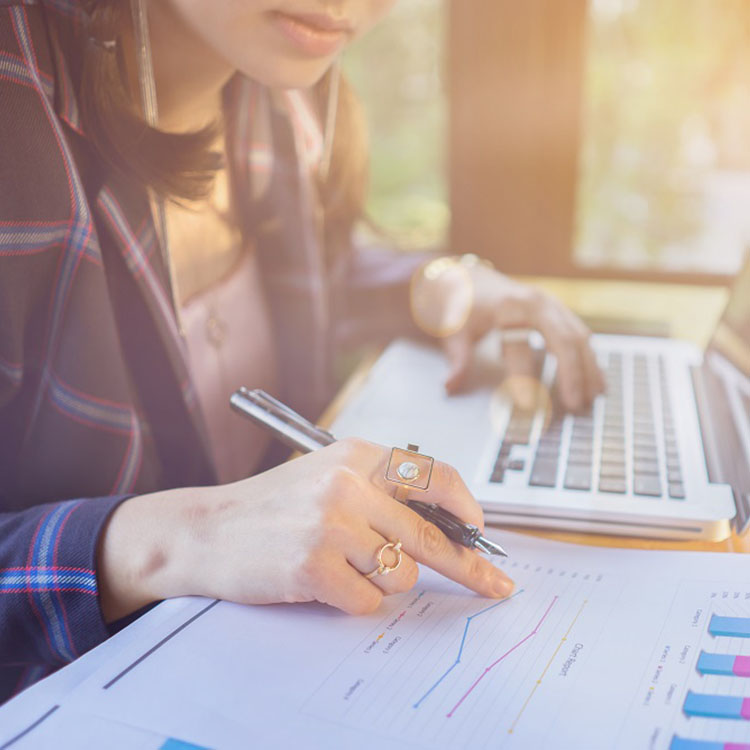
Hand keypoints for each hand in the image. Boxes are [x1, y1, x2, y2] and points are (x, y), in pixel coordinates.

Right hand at [97, 438, 514, 620]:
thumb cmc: (273, 506)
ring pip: (402, 573)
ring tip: (344, 566)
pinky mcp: (313, 565)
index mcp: (357, 455)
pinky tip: (325, 582)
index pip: (434, 476)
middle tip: (495, 585)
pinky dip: (356, 600)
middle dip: (469, 566)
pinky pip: (369, 600)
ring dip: (384, 580)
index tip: (479, 532)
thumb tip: (446, 523)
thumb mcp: (328, 476)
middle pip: (430, 535)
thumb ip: (381, 491)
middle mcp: (348, 484)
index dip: (465, 508)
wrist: (208, 530)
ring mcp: (330, 525)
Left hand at [425, 259, 604, 410]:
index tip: (528, 405)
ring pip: (579, 336)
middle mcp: (535, 303)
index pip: (519, 347)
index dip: (523, 377)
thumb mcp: (454, 331)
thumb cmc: (462, 306)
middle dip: (572, 373)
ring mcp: (550, 305)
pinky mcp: (557, 311)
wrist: (469, 279)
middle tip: (576, 405)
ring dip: (589, 367)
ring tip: (594, 398)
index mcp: (508, 307)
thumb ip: (457, 359)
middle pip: (563, 338)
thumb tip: (449, 386)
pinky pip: (580, 334)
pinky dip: (589, 357)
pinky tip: (595, 380)